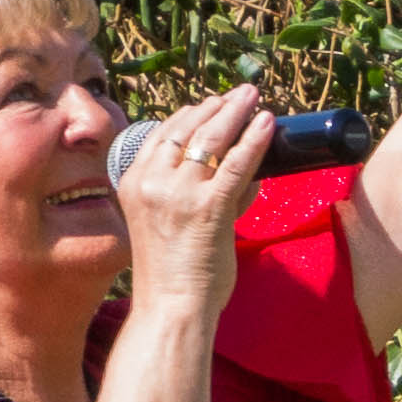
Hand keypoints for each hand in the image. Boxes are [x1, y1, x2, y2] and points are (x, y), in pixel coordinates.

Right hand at [109, 80, 269, 317]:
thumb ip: (201, 196)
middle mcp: (152, 182)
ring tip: (254, 97)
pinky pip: (237, 164)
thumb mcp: (168, 224)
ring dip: (236, 112)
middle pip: (186, 129)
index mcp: (134, 182)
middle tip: (240, 94)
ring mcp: (179, 193)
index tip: (209, 105)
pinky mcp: (209, 207)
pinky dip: (254, 140)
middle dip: (216, 107)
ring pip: (211, 139)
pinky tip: (267, 124)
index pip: (162, 135)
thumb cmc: (172, 274)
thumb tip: (245, 174)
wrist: (171, 307)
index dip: (189, 115)